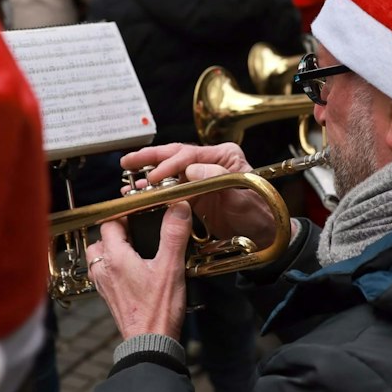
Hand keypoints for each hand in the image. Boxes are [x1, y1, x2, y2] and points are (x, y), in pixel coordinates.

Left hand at [87, 202, 190, 341]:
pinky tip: (133, 269)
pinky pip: (104, 272)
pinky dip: (114, 265)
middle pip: (101, 238)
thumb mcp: (171, 267)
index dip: (125, 214)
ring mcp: (103, 284)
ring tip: (136, 248)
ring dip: (114, 248)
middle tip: (140, 230)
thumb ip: (174, 234)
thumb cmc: (157, 310)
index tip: (141, 212)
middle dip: (118, 231)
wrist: (150, 343)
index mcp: (114, 257)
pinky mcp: (109, 296)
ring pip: (100, 255)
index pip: (110, 222)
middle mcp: (103, 269)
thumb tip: (178, 207)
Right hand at [119, 143, 276, 245]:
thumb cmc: (258, 215)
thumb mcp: (240, 197)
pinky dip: (154, 190)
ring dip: (148, 175)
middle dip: (149, 159)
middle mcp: (211, 162)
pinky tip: (139, 192)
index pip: (190, 155)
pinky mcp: (195, 194)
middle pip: (175, 155)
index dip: (169, 164)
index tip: (154, 176)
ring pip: (169, 171)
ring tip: (128, 181)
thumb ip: (217, 179)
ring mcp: (201, 177)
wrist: (263, 236)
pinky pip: (170, 188)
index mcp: (224, 156)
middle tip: (127, 162)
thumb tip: (191, 168)